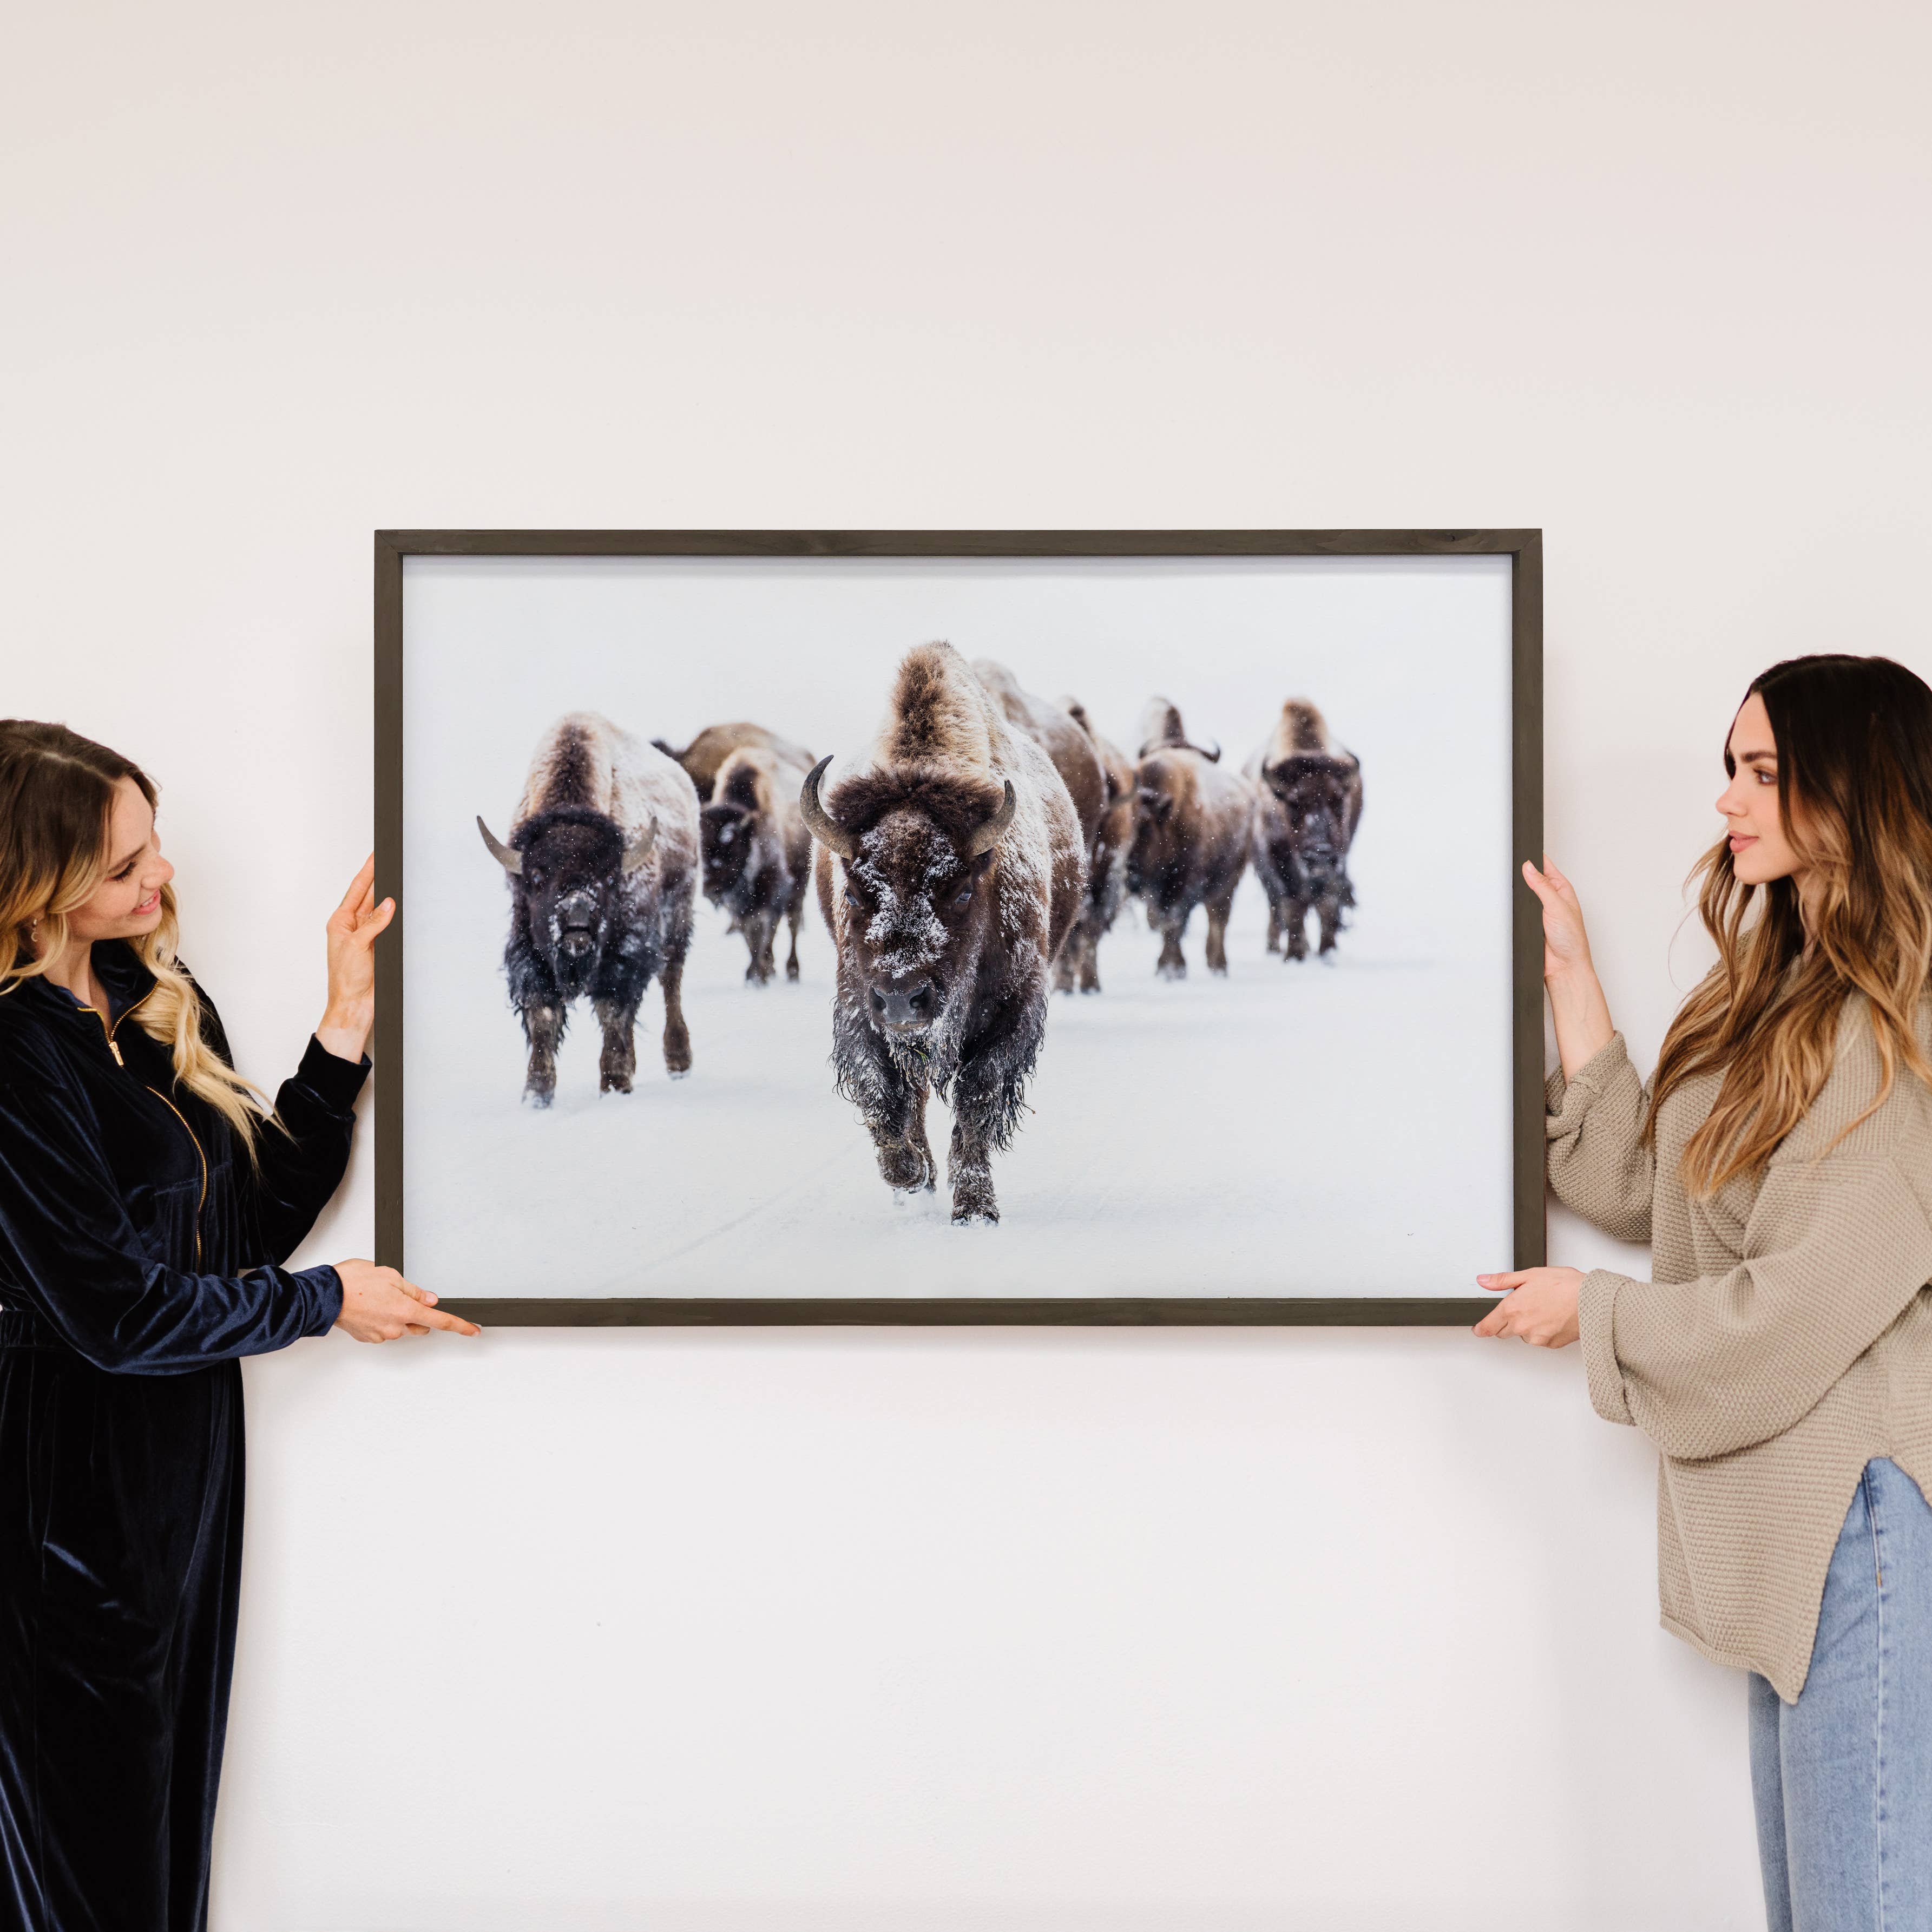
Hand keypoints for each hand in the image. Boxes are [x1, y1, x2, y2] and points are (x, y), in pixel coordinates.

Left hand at [316, 856, 393, 1062]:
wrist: (355, 1005)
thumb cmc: (346, 980)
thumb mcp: (357, 946)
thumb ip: (374, 923)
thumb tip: (388, 904)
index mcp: (341, 922)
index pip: (357, 890)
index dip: (368, 872)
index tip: (376, 856)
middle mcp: (354, 926)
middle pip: (370, 896)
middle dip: (380, 879)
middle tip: (391, 861)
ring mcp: (368, 936)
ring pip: (382, 910)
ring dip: (390, 898)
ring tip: (400, 879)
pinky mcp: (381, 946)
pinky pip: (390, 926)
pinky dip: (397, 917)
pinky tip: (404, 908)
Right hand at [332, 1259, 480, 1342]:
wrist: (323, 1296)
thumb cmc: (352, 1281)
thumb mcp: (390, 1275)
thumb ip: (414, 1290)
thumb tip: (430, 1299)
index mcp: (405, 1311)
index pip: (440, 1320)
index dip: (460, 1326)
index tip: (473, 1331)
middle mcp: (395, 1328)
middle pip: (419, 1325)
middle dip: (418, 1314)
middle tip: (401, 1296)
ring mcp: (381, 1335)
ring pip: (400, 1327)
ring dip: (397, 1315)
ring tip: (378, 1297)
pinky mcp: (368, 1337)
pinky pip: (384, 1329)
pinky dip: (382, 1319)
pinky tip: (370, 1306)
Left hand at [1473, 1266, 1583, 1347]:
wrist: (1593, 1301)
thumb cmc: (1565, 1286)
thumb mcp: (1530, 1275)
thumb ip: (1502, 1281)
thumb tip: (1483, 1281)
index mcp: (1512, 1310)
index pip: (1488, 1327)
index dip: (1481, 1328)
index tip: (1479, 1329)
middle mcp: (1522, 1327)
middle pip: (1504, 1332)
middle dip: (1508, 1322)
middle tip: (1522, 1308)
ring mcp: (1537, 1338)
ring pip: (1524, 1336)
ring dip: (1527, 1326)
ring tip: (1543, 1309)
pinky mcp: (1551, 1344)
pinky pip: (1541, 1340)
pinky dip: (1543, 1331)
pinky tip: (1553, 1317)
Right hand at [1521, 854, 1593, 982]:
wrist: (1563, 967)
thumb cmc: (1571, 940)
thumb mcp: (1557, 907)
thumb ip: (1541, 886)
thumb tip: (1528, 867)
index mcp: (1562, 889)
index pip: (1545, 866)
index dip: (1534, 857)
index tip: (1521, 850)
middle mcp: (1550, 898)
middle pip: (1531, 878)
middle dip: (1521, 874)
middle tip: (1510, 867)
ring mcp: (1538, 911)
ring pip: (1522, 895)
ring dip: (1516, 894)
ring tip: (1510, 888)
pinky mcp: (1528, 923)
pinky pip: (1516, 912)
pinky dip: (1512, 909)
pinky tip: (1509, 907)